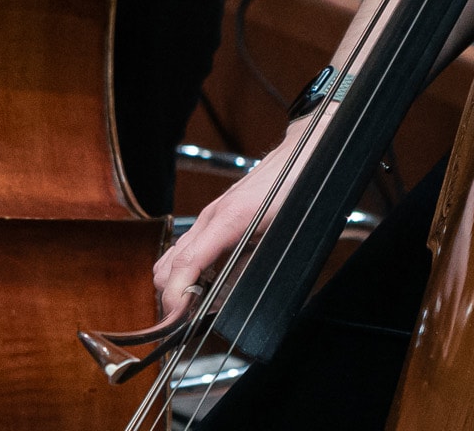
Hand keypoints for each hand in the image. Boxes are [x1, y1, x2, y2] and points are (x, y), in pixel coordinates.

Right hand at [151, 122, 305, 322]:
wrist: (303, 155)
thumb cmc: (295, 189)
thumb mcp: (282, 235)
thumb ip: (253, 266)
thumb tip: (230, 295)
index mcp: (227, 221)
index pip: (186, 264)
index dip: (175, 297)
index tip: (175, 320)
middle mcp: (211, 217)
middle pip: (169, 265)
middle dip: (174, 296)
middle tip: (192, 318)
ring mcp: (211, 215)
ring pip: (175, 256)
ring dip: (180, 284)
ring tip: (200, 303)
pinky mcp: (216, 216)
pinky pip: (190, 247)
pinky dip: (190, 269)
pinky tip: (210, 280)